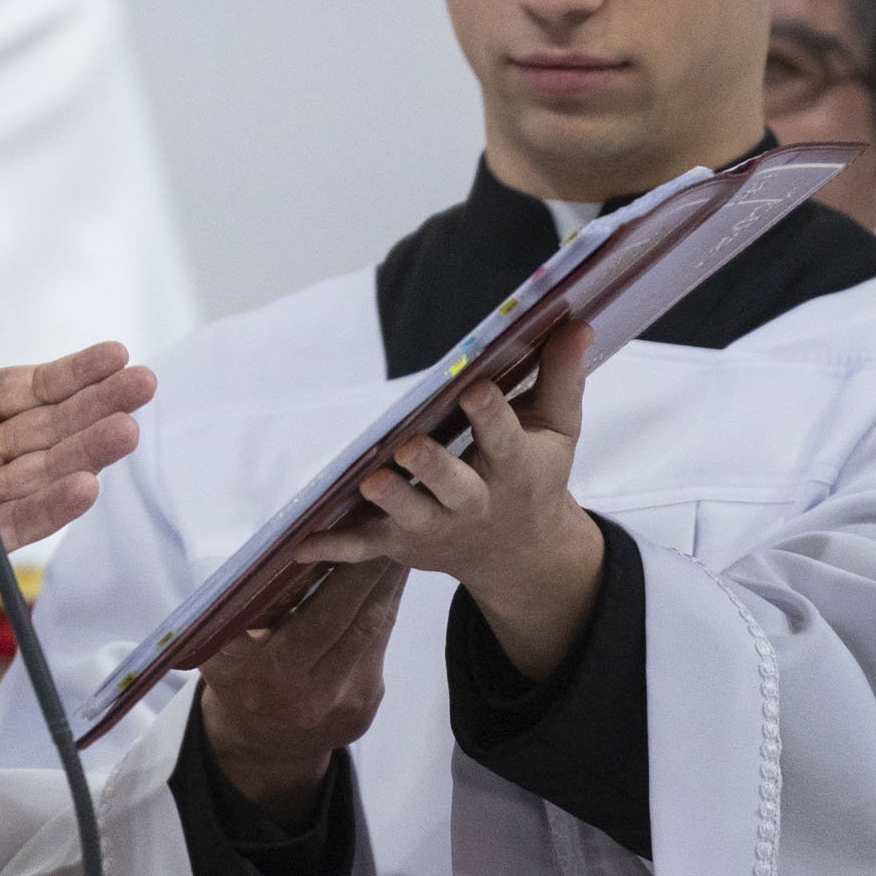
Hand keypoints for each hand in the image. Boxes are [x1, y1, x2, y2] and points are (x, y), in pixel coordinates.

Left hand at [0, 282, 153, 604]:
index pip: (24, 388)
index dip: (70, 373)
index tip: (116, 354)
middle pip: (44, 430)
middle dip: (95, 407)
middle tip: (143, 383)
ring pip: (37, 476)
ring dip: (84, 455)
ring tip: (126, 430)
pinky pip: (5, 527)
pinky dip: (45, 510)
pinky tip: (84, 486)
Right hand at [196, 559, 407, 823]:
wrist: (265, 743)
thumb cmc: (238, 675)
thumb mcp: (219, 648)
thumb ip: (238, 613)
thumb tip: (279, 555)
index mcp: (262, 672)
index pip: (310, 617)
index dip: (339, 577)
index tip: (351, 536)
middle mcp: (307, 691)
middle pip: (350, 618)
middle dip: (371, 568)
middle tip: (385, 523)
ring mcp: (343, 701)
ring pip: (373, 628)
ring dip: (387, 582)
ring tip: (394, 540)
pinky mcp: (366, 704)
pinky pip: (378, 645)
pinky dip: (385, 606)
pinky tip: (390, 578)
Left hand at [294, 317, 603, 680]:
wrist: (521, 554)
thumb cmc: (533, 473)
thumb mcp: (557, 429)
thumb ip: (561, 377)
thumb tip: (574, 322)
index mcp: (515, 468)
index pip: (503, 438)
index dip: (489, 415)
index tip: (474, 388)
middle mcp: (476, 502)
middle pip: (455, 486)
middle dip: (433, 469)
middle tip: (411, 447)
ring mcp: (436, 527)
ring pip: (410, 516)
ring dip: (390, 502)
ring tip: (369, 482)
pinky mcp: (402, 545)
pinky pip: (364, 548)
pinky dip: (334, 547)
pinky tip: (301, 544)